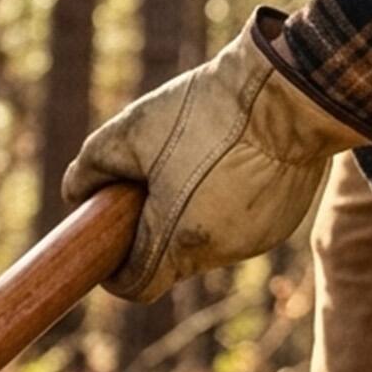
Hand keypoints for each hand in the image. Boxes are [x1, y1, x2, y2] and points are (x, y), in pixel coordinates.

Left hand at [65, 11, 364, 302]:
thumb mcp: (130, 130)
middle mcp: (219, 251)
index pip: (137, 286)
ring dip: (193, 220)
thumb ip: (91, 167)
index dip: (118, 273)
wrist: (295, 86)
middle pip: (172, 264)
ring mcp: (255, 239)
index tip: (112, 252)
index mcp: (178, 240)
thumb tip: (76, 194)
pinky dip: (229, 208)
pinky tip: (235, 165)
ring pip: (208, 245)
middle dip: (155, 236)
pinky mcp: (282, 222)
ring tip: (199, 166)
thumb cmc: (208, 109)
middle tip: (154, 189)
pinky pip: (242, 227)